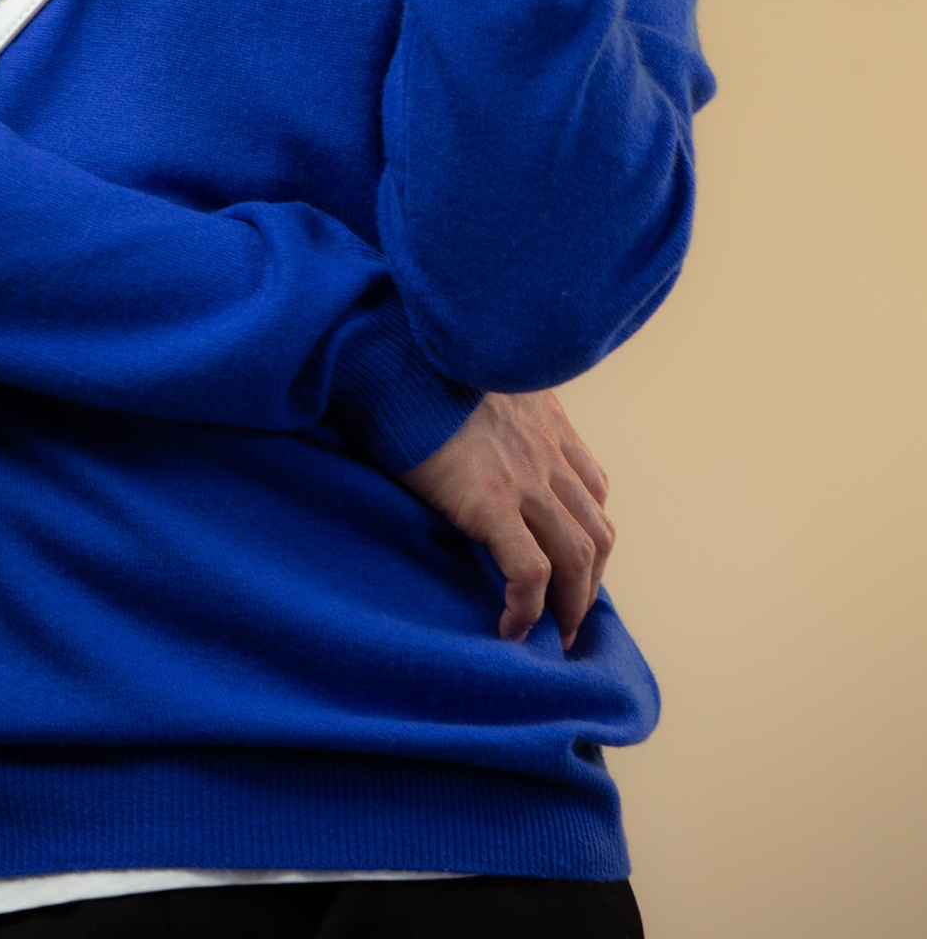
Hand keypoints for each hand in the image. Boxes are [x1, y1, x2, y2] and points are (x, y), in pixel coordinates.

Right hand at [400, 390, 614, 649]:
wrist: (396, 357)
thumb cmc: (420, 367)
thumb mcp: (478, 377)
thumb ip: (495, 406)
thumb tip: (476, 430)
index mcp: (547, 422)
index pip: (593, 491)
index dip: (587, 535)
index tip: (570, 567)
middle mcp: (548, 451)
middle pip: (596, 532)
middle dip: (589, 582)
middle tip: (569, 617)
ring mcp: (525, 478)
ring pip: (577, 557)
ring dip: (571, 605)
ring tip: (551, 634)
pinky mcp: (491, 502)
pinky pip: (529, 571)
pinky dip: (528, 607)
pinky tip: (510, 627)